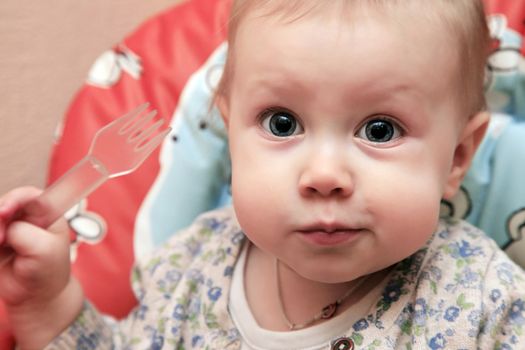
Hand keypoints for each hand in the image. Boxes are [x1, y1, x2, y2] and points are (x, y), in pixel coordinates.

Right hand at [0, 186, 83, 348]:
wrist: (36, 297)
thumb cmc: (48, 271)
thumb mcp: (43, 250)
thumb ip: (22, 232)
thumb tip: (4, 227)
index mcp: (46, 214)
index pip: (29, 195)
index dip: (14, 199)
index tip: (3, 212)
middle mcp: (27, 218)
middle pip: (3, 205)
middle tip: (1, 239)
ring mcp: (9, 229)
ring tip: (0, 247)